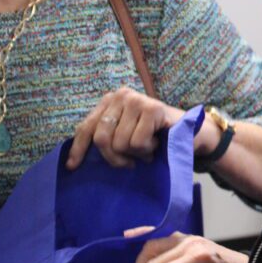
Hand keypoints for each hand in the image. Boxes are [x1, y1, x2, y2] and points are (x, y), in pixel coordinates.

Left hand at [66, 88, 184, 168]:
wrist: (188, 131)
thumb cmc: (153, 136)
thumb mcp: (124, 134)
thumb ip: (105, 137)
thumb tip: (73, 161)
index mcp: (109, 100)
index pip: (86, 127)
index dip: (78, 148)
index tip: (72, 167)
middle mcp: (120, 96)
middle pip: (102, 139)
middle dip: (115, 158)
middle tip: (130, 162)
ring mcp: (137, 100)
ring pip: (121, 144)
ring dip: (136, 154)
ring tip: (147, 148)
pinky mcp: (153, 108)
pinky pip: (138, 143)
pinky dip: (147, 150)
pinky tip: (156, 143)